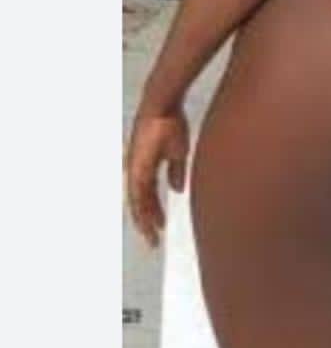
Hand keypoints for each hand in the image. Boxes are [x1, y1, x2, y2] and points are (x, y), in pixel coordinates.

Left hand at [123, 104, 189, 249]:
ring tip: (151, 236)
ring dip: (144, 221)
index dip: (153, 212)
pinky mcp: (137, 168)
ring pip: (137, 203)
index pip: (148, 195)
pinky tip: (148, 221)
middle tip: (152, 240)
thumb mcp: (178, 151)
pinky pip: (138, 196)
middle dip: (147, 222)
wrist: (162, 107)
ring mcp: (135, 169)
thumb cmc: (170, 123)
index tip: (159, 226)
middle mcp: (136, 171)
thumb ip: (175, 171)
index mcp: (146, 167)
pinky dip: (142, 211)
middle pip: (140, 203)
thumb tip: (177, 188)